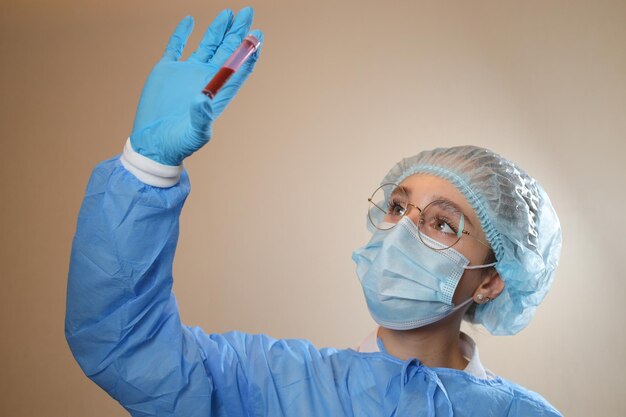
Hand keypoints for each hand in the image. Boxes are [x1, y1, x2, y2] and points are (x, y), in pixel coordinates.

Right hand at [130, 7, 262, 165]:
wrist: (153, 146)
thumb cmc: (179, 145)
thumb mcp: (194, 135)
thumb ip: (200, 118)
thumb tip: (203, 99)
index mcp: (218, 93)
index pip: (239, 68)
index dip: (249, 52)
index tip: (258, 35)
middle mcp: (206, 79)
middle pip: (227, 51)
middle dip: (238, 32)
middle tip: (248, 12)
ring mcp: (187, 73)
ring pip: (207, 45)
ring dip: (218, 29)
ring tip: (229, 13)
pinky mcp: (167, 71)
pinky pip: (176, 46)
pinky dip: (182, 33)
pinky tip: (190, 20)